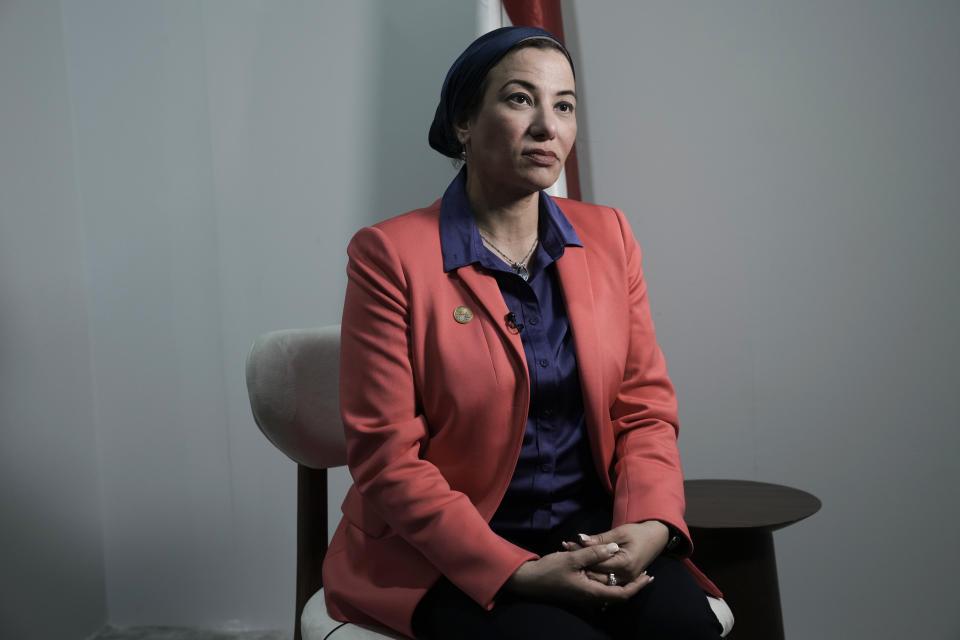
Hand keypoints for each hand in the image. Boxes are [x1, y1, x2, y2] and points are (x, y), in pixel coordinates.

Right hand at [502, 542, 652, 606]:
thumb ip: (594, 553)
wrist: (529, 581)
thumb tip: (614, 548)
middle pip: (619, 595)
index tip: (649, 577)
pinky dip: (610, 580)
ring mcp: (585, 595)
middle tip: (646, 573)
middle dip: (634, 585)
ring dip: (623, 582)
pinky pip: (601, 588)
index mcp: (592, 592)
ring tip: (633, 571)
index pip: (622, 594)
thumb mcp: (572, 558)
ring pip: (610, 591)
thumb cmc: (550, 570)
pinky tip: (611, 569)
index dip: (638, 587)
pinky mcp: (580, 591)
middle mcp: (591, 597)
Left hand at [561, 521, 668, 585]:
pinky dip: (593, 570)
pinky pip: (605, 579)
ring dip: (584, 567)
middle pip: (595, 573)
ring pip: (598, 579)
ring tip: (569, 554)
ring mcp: (625, 580)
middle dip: (579, 561)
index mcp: (624, 564)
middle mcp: (625, 576)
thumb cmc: (639, 533)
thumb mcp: (619, 532)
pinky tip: (582, 561)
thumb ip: (600, 539)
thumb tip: (580, 539)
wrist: (656, 539)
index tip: (567, 544)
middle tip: (565, 548)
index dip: (580, 554)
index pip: (596, 563)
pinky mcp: (624, 580)